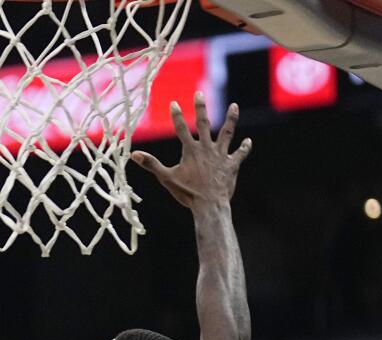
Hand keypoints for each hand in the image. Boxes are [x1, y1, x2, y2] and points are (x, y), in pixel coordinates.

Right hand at [131, 92, 250, 208]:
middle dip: (200, 108)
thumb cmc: (187, 193)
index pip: (181, 129)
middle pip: (204, 124)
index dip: (177, 116)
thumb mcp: (166, 178)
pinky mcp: (231, 165)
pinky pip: (239, 154)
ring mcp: (221, 155)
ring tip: (234, 106)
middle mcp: (206, 149)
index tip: (174, 103)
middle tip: (199, 94)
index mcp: (190, 151)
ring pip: (227, 133)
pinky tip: (248, 141)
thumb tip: (133, 154)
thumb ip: (151, 164)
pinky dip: (244, 148)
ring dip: (231, 119)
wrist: (209, 205)